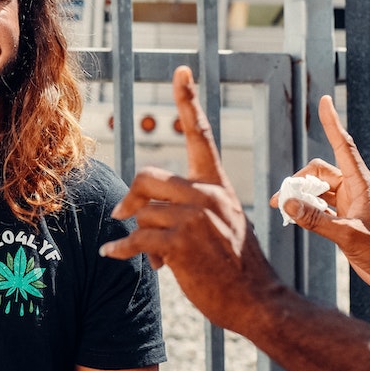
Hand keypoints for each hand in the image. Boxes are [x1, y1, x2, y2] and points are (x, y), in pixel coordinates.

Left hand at [100, 66, 285, 334]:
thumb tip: (144, 214)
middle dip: (131, 197)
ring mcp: (195, 218)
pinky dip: (120, 248)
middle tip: (122, 213)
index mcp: (218, 186)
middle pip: (149, 176)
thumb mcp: (222, 226)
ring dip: (137, 235)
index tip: (181, 70)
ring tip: (150, 255)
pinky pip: (136, 237)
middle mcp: (207, 195)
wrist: (256, 300)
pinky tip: (113, 254)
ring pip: (142, 212)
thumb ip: (190, 210)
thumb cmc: (236, 267)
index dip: (188, 100)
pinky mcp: (181, 243)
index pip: (201, 135)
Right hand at [270, 95, 369, 300]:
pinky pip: (323, 207)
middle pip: (321, 172)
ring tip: (284, 211)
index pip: (344, 146)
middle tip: (281, 201)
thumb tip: (288, 204)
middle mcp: (356, 190)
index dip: (333, 123)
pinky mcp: (348, 220)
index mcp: (363, 185)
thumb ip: (316, 220)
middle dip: (299, 180)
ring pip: (319, 190)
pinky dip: (308, 210)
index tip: (325, 101)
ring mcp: (352, 205)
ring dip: (301, 197)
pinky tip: (297, 220)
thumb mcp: (348, 237)